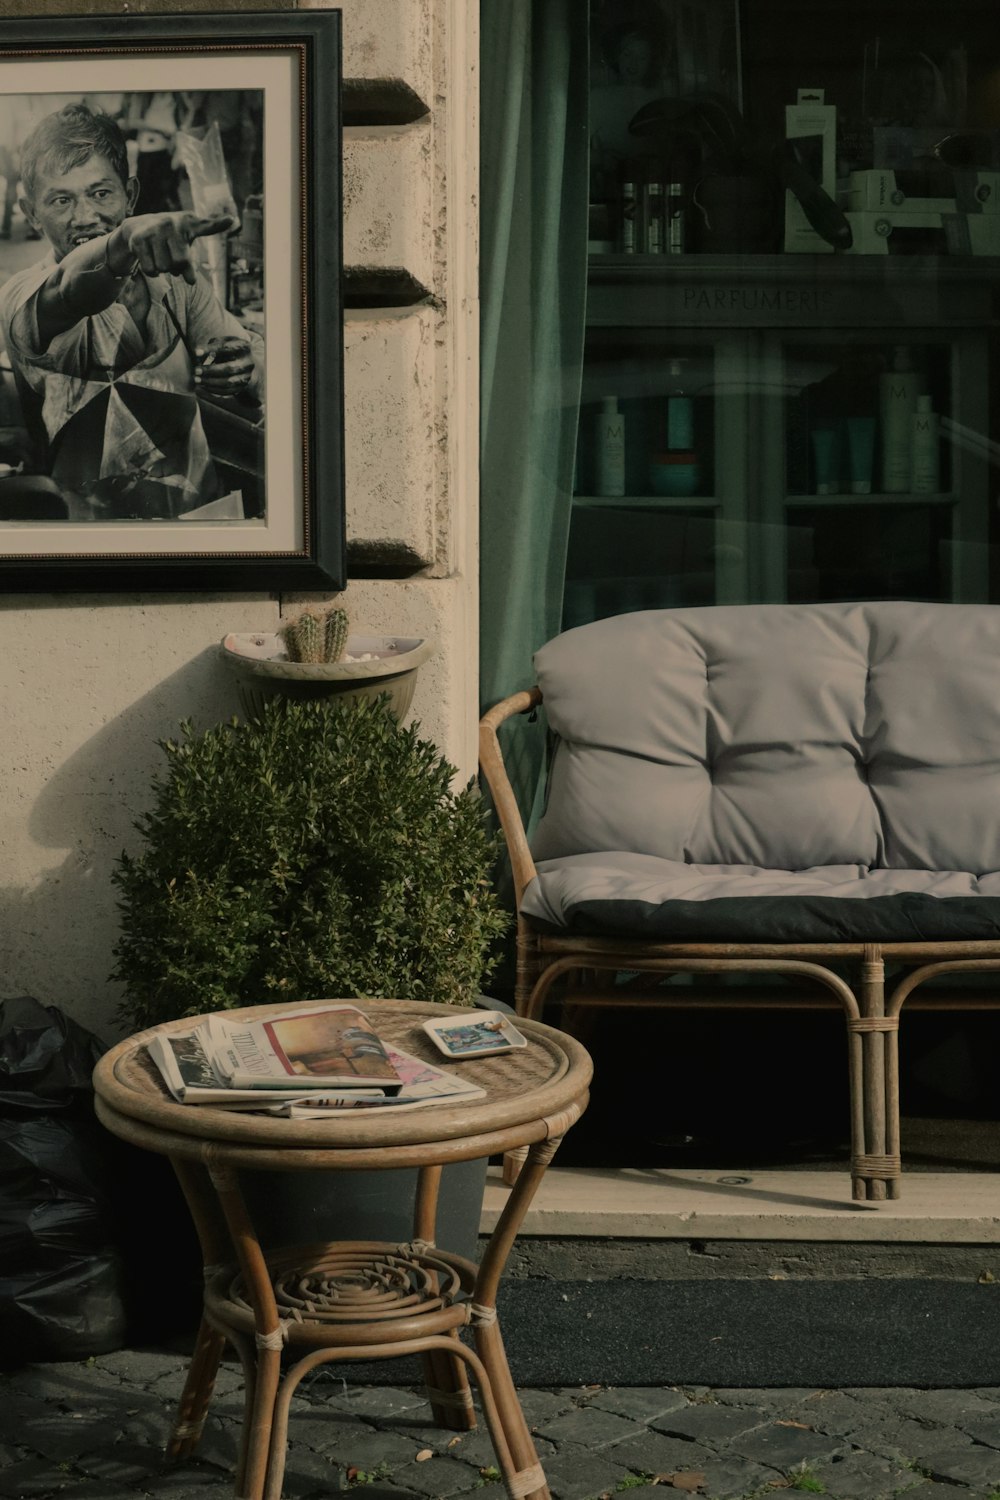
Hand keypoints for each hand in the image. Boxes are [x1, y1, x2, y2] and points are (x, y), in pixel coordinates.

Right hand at [117, 211, 234, 283]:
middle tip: (170, 257)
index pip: (206, 226)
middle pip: (180, 262)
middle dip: (176, 267)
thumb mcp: (184, 247)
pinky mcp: (139, 239)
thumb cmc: (169, 240)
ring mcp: (154, 229)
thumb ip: (191, 265)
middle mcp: (171, 222)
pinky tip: (149, 258)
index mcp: (189, 223)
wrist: (137, 228)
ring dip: (163, 269)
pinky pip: (151, 270)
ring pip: (164, 268)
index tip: (231, 220)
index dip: (218, 223)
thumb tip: (191, 281)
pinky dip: (152, 272)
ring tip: (160, 255)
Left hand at [194, 335, 254, 393]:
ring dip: (210, 382)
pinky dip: (215, 390)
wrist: (247, 360)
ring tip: (197, 380)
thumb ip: (212, 345)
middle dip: (210, 370)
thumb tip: (199, 355)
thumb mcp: (223, 342)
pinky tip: (204, 386)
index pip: (225, 348)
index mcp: (243, 347)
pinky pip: (228, 391)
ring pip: (228, 382)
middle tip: (196, 371)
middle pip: (229, 368)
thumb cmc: (230, 349)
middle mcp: (248, 362)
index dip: (210, 350)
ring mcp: (247, 376)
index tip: (196, 353)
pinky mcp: (243, 386)